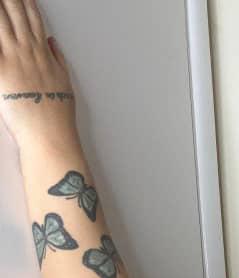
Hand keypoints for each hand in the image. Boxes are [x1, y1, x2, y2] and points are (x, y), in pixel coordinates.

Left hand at [0, 1, 76, 149]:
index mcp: (43, 53)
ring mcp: (13, 58)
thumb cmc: (57, 116)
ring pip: (1, 21)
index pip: (33, 17)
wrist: (50, 135)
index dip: (26, 1)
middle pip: (15, 12)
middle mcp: (28, 50)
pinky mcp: (0, 71)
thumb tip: (51, 43)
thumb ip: (57, 59)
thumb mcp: (64, 84)